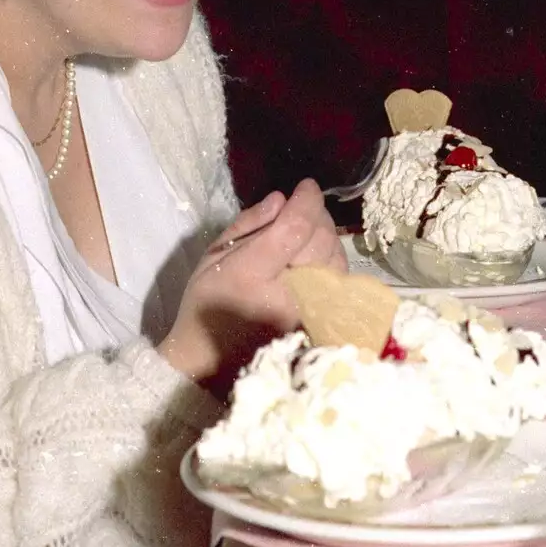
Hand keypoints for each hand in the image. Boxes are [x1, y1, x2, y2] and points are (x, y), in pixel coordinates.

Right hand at [160, 178, 346, 385]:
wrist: (210, 360)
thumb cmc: (207, 304)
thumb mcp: (213, 256)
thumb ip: (248, 224)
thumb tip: (282, 199)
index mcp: (251, 274)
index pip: (294, 228)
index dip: (306, 201)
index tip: (306, 186)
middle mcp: (286, 294)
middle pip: (321, 239)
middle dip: (317, 214)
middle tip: (304, 207)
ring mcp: (308, 312)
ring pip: (336, 258)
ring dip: (327, 236)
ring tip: (307, 231)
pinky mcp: (320, 324)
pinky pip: (338, 281)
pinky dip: (331, 261)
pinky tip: (314, 258)